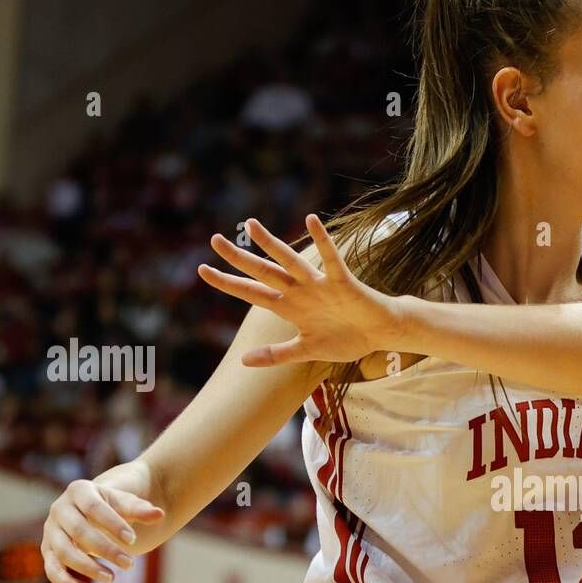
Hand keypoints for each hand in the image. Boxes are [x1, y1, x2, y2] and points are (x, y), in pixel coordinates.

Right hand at [42, 481, 163, 582]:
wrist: (89, 510)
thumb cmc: (111, 507)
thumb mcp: (126, 504)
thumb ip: (141, 509)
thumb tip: (159, 514)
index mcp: (79, 491)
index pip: (94, 508)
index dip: (113, 524)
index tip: (132, 540)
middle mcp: (59, 509)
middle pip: (78, 531)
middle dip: (105, 549)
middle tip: (129, 564)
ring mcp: (51, 531)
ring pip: (63, 552)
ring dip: (87, 568)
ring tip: (112, 578)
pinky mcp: (48, 551)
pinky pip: (52, 570)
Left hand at [197, 215, 396, 367]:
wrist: (378, 334)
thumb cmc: (346, 339)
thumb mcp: (306, 350)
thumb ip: (276, 354)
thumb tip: (243, 361)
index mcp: (289, 307)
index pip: (251, 292)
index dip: (227, 283)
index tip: (203, 270)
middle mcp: (299, 291)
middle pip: (263, 272)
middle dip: (239, 258)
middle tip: (214, 240)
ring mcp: (318, 285)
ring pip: (289, 261)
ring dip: (271, 244)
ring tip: (250, 225)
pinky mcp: (341, 282)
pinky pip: (331, 259)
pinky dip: (323, 241)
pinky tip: (312, 220)